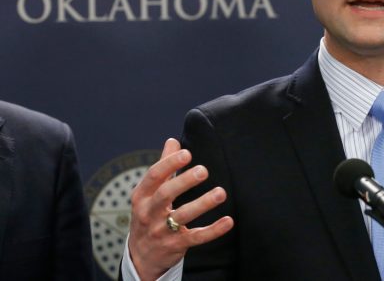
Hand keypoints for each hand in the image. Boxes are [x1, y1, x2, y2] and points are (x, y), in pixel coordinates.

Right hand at [128, 138, 233, 279]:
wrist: (140, 257)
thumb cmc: (148, 215)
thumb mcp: (148, 193)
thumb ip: (163, 167)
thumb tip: (172, 141)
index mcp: (142, 196)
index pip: (154, 177)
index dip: (169, 164)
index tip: (186, 153)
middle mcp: (149, 213)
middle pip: (165, 195)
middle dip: (184, 182)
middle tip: (203, 170)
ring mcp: (162, 231)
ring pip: (182, 216)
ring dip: (202, 204)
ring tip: (221, 193)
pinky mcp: (176, 245)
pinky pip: (196, 237)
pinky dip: (213, 230)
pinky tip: (228, 221)